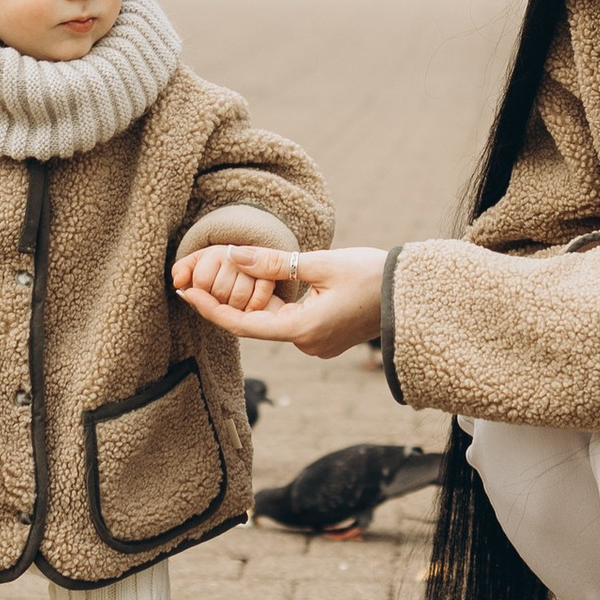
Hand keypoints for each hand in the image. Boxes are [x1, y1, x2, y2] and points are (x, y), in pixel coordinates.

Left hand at [173, 242, 386, 357]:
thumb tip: (232, 255)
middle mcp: (306, 345)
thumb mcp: (321, 263)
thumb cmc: (373, 276)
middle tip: (200, 275)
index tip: (184, 293)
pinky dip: (275, 303)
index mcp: (302, 331)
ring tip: (230, 271)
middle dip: (229, 299)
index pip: (241, 324)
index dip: (209, 308)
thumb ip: (274, 262)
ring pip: (273, 321)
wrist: (415, 296)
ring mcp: (317, 344)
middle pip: (255, 322)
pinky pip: (289, 321)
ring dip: (254, 299)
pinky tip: (266, 282)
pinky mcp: (326, 337)